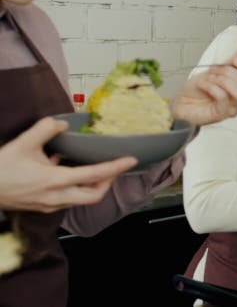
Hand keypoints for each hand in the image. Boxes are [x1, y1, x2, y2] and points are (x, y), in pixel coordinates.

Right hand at [0, 117, 137, 212]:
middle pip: (94, 195)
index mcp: (55, 181)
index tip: (131, 160)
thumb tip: (63, 123)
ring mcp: (50, 205)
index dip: (115, 167)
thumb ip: (46, 129)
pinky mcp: (43, 206)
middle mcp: (56, 197)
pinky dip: (76, 186)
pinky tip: (68, 170)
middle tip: (114, 167)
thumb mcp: (23, 143)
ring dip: (92, 185)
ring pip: (81, 199)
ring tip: (95, 167)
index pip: (95, 175)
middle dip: (108, 182)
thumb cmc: (0, 168)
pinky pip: (68, 198)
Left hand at [172, 44, 236, 125]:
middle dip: (226, 72)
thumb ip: (231, 60)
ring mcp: (233, 106)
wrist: (182, 101)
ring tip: (209, 79)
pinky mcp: (222, 114)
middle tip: (212, 71)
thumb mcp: (215, 69)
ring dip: (220, 81)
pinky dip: (211, 87)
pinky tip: (203, 85)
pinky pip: (223, 98)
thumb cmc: (198, 88)